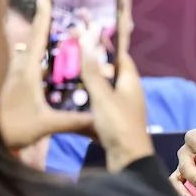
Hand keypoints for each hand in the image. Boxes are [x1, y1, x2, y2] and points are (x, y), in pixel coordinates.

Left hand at [0, 0, 95, 148]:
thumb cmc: (12, 127)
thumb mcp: (45, 124)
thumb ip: (72, 121)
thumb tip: (98, 119)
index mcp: (27, 69)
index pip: (37, 36)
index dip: (43, 14)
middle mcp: (21, 67)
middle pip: (37, 40)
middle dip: (51, 25)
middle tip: (70, 14)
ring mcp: (16, 75)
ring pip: (35, 53)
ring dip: (50, 44)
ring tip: (70, 38)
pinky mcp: (16, 85)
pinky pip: (33, 66)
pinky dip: (45, 61)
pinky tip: (58, 68)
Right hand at [79, 24, 152, 170]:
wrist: (127, 162)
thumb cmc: (119, 126)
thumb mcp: (103, 96)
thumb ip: (92, 71)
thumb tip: (86, 40)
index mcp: (130, 82)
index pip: (121, 55)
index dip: (107, 43)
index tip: (90, 32)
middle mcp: (128, 93)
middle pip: (110, 72)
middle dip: (93, 63)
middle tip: (71, 53)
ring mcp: (121, 109)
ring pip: (102, 90)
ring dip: (87, 83)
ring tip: (65, 74)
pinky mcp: (112, 124)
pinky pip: (97, 108)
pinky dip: (86, 102)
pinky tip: (69, 102)